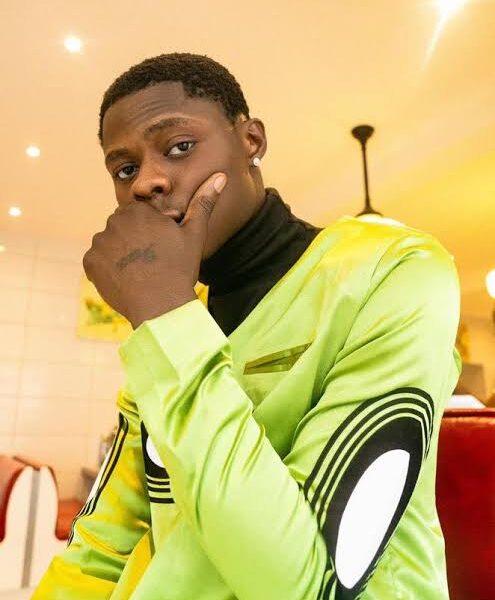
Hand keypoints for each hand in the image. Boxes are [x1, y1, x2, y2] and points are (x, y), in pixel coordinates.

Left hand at [83, 172, 226, 328]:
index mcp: (138, 210)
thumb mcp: (194, 234)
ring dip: (119, 254)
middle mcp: (114, 221)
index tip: (160, 249)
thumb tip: (220, 176)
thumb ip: (203, 203)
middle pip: (122, 227)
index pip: (140, 216)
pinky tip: (125, 279)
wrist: (160, 305)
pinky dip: (107, 270)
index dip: (152, 232)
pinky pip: (96, 262)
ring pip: (110, 244)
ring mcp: (100, 242)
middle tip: (150, 262)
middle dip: (133, 240)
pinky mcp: (90, 262)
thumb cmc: (180, 268)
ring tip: (138, 272)